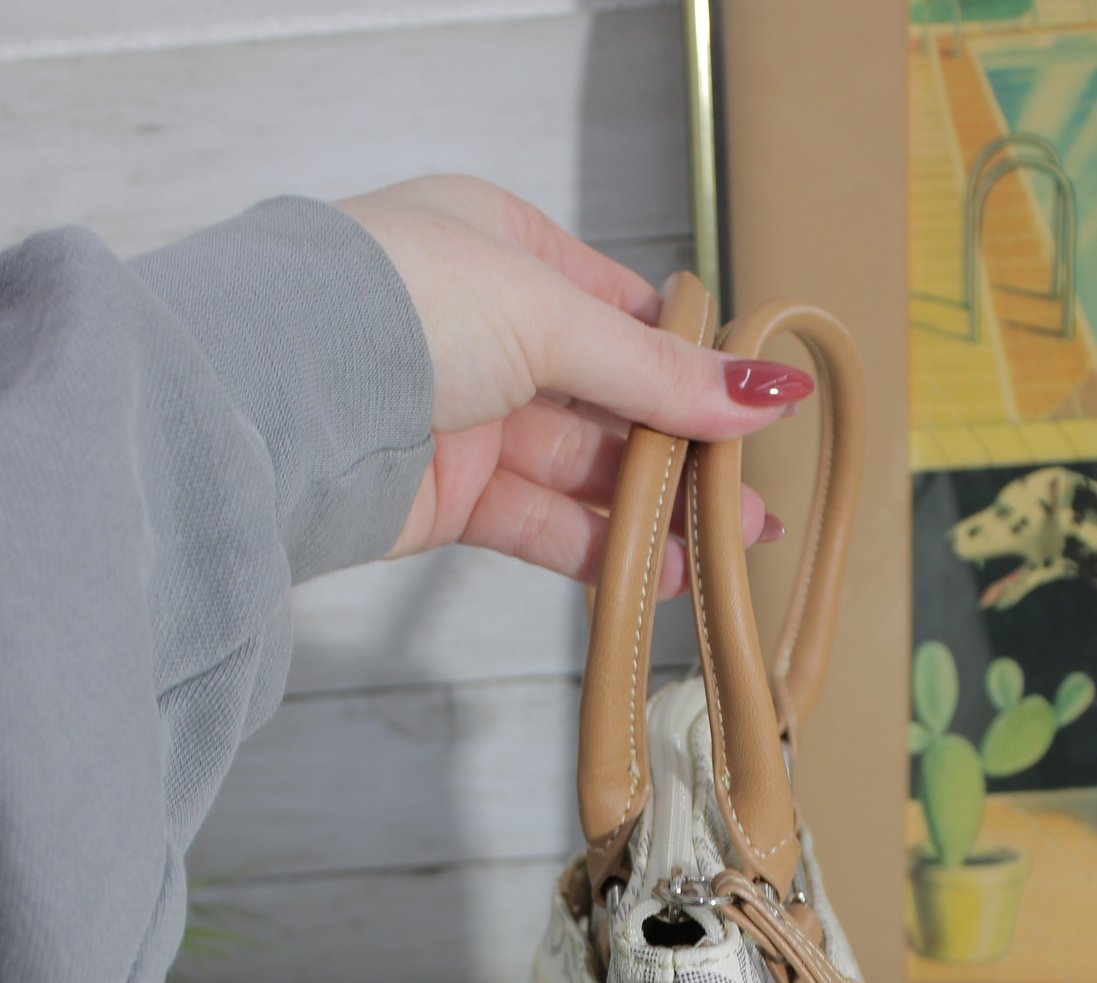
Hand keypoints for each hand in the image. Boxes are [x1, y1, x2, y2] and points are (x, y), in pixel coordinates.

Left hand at [335, 177, 811, 591]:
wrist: (282, 397)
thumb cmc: (401, 308)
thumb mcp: (552, 318)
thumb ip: (661, 372)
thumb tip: (768, 391)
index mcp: (505, 250)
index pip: (622, 312)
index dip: (689, 364)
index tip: (752, 409)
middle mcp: (486, 330)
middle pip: (609, 400)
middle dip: (684, 451)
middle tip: (750, 501)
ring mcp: (467, 417)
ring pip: (582, 471)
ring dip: (653, 511)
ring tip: (727, 548)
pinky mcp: (448, 498)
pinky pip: (544, 524)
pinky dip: (601, 550)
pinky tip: (662, 571)